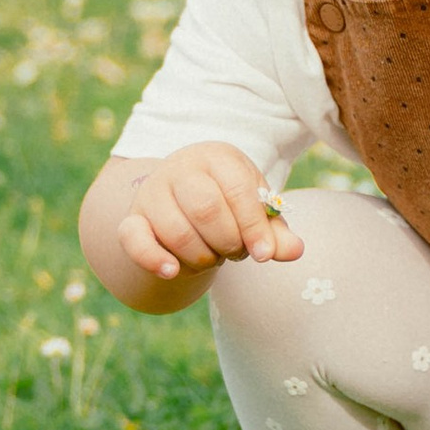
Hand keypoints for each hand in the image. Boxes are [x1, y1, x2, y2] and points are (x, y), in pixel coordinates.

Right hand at [114, 143, 303, 291]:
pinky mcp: (133, 218)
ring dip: (201, 257)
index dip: (253, 226)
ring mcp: (153, 192)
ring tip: (213, 257)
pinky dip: (153, 259)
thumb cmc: (228, 206)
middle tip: (236, 253)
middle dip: (227, 242)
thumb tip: (295, 251)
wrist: (184, 201)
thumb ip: (274, 232)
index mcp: (218, 157)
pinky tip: (173, 272)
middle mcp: (181, 168)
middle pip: (206, 209)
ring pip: (176, 231)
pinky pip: (134, 239)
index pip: (237, 189)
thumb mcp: (254, 213)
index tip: (263, 255)